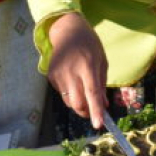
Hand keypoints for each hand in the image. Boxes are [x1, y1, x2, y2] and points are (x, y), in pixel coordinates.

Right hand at [48, 13, 108, 128]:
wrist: (68, 31)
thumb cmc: (90, 46)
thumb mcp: (102, 61)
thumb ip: (102, 84)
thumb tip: (104, 106)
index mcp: (88, 67)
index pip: (92, 93)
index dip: (95, 110)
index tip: (98, 124)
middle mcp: (71, 72)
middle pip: (77, 103)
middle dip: (85, 111)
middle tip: (91, 110)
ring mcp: (59, 74)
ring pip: (68, 101)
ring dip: (77, 102)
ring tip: (82, 87)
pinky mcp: (51, 76)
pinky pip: (62, 93)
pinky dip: (69, 92)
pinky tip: (72, 78)